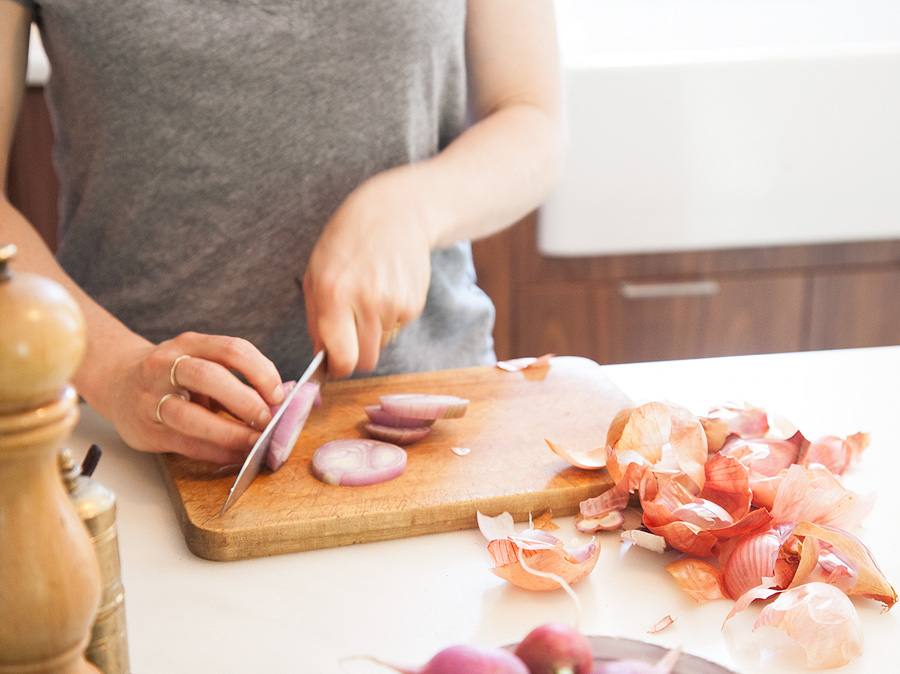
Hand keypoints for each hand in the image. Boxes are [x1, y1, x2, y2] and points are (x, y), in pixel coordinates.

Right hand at [95, 332, 283, 463]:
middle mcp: (166, 366)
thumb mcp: (199, 360)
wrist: (116, 381)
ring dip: (230, 433)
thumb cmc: (172, 374)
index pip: (231, 349)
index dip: (261, 371)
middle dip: (245, 400)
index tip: (280, 394)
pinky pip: (187, 445)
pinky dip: (218, 452)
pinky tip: (238, 455)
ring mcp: (151, 398)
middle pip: (208, 377)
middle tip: (269, 419)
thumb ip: (234, 374)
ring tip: (255, 441)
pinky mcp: (146, 430)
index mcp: (189, 344)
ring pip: (191, 417)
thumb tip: (281, 401)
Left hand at [303, 169, 434, 378]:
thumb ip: (316, 321)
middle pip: (366, 360)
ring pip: (382, 345)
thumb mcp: (316, 274)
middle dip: (356, 354)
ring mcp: (394, 303)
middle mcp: (366, 301)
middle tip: (350, 334)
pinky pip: (397, 328)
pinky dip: (389, 318)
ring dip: (373, 332)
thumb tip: (322, 360)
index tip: (336, 365)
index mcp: (333, 294)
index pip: (343, 358)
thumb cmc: (347, 243)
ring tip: (368, 297)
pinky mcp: (414, 304)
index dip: (339, 368)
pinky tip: (386, 289)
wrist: (394, 213)